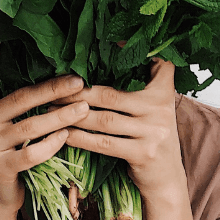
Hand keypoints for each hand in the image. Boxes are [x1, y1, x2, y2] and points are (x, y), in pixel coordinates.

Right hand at [0, 24, 88, 219]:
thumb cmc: (6, 157)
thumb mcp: (2, 128)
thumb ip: (16, 106)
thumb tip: (54, 77)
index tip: (0, 21)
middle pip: (19, 97)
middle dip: (53, 88)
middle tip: (80, 80)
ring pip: (31, 126)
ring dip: (62, 117)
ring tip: (85, 108)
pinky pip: (33, 152)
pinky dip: (53, 144)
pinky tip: (67, 137)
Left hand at [53, 57, 185, 199]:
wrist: (167, 179)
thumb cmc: (152, 138)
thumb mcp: (155, 109)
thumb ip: (141, 86)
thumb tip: (108, 55)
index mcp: (163, 93)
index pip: (155, 64)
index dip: (132, 51)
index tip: (109, 40)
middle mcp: (161, 109)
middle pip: (111, 95)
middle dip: (79, 92)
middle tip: (54, 88)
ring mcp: (153, 132)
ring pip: (104, 119)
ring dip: (74, 114)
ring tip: (52, 109)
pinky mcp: (142, 153)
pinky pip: (104, 143)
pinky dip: (81, 138)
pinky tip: (65, 133)